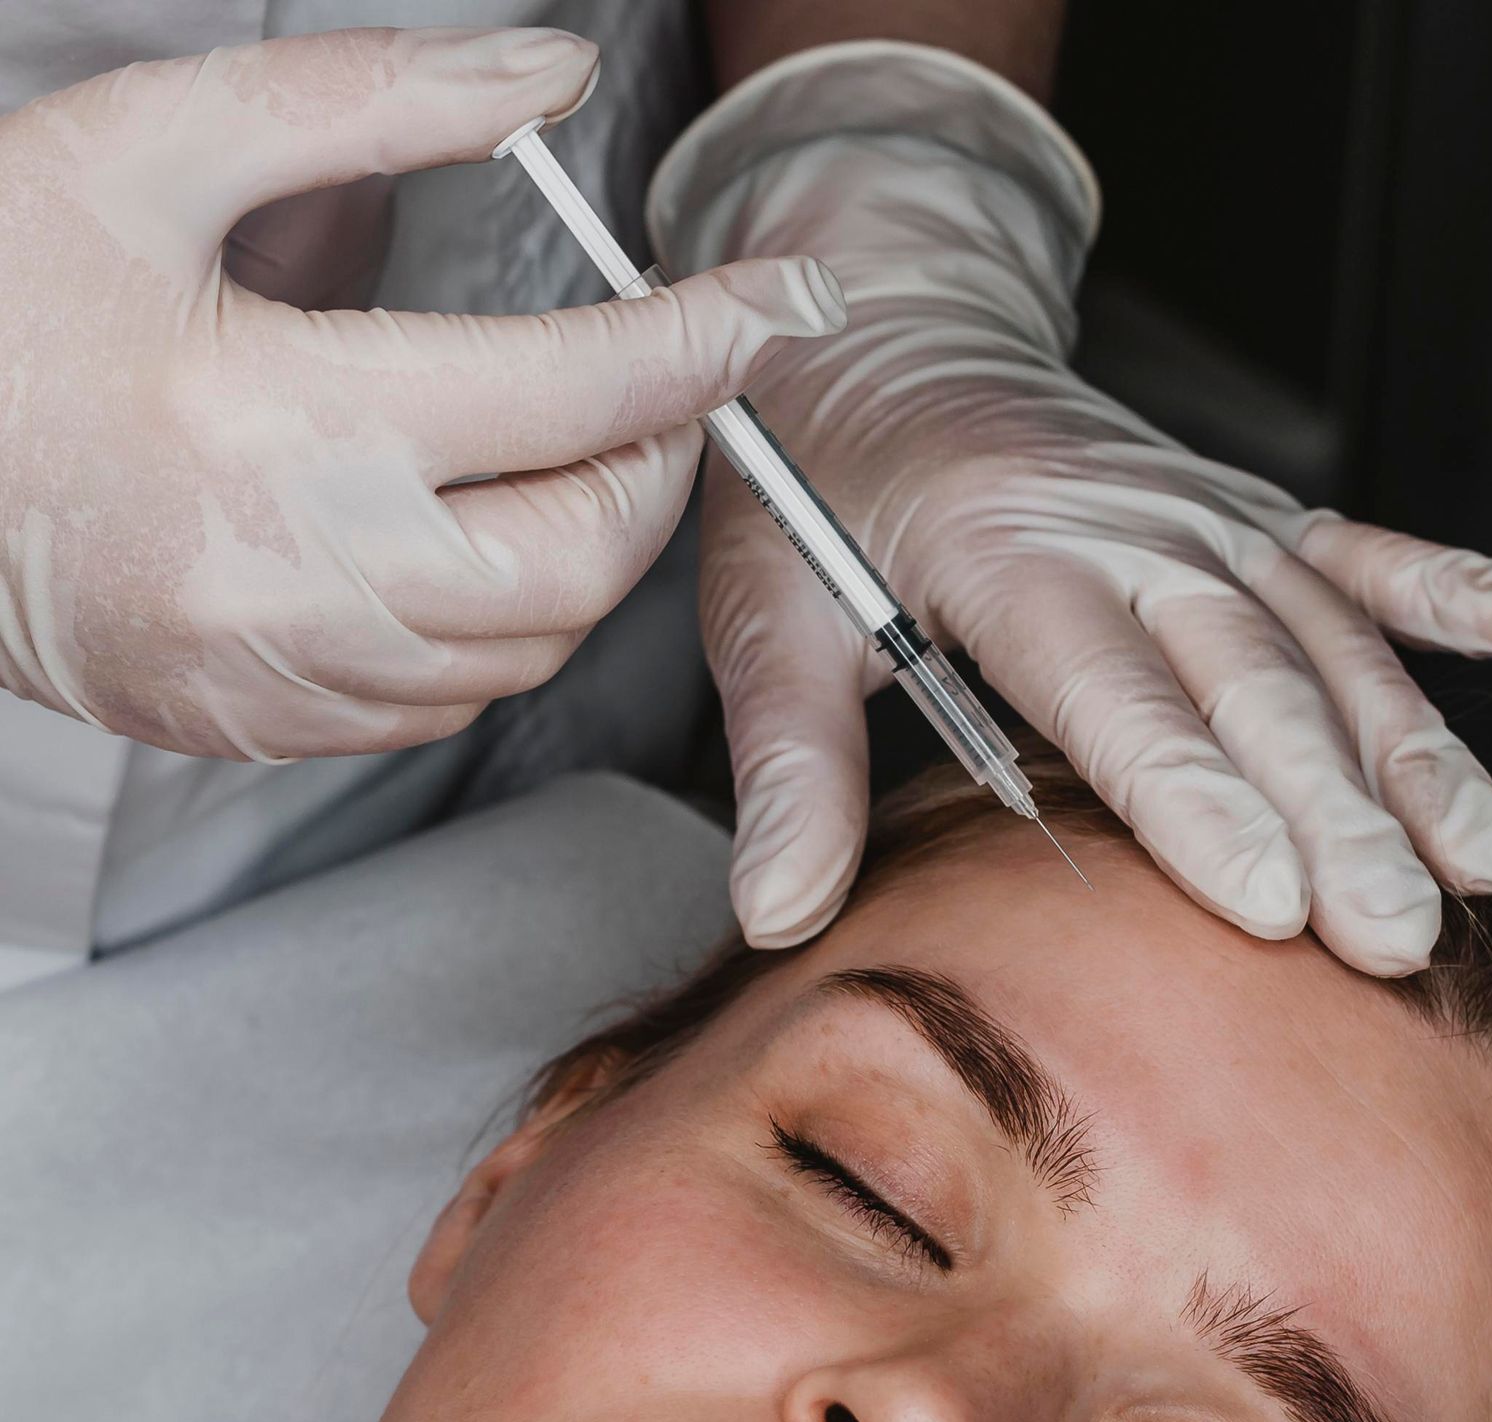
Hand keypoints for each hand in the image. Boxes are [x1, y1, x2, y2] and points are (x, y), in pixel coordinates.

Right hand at [0, 25, 844, 761]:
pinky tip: (467, 538)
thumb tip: (547, 73)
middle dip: (654, 466)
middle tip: (651, 387)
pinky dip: (501, 623)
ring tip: (562, 451)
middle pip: (583, 553)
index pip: (574, 387)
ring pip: (532, 646)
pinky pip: (450, 699)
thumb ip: (363, 99)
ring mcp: (286, 669)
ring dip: (586, 550)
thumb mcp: (150, 146)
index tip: (786, 306)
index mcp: (283, 417)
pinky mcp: (267, 723)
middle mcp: (304, 571)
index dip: (705, 340)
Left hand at [651, 45, 1491, 973]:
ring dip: (1414, 756)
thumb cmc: (825, 489)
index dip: (1199, 800)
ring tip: (1486, 861)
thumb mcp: (769, 615)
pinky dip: (1467, 584)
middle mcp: (1134, 531)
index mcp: (1008, 555)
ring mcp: (1210, 520)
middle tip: (1394, 936)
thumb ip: (790, 767)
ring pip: (1331, 644)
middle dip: (1334, 817)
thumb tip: (778, 914)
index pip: (1116, 695)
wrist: (889, 333)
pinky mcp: (1256, 518)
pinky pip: (1372, 551)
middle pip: (1250, 686)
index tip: (1271, 901)